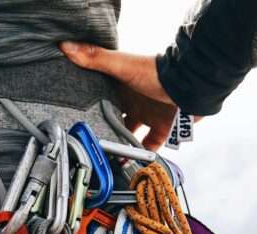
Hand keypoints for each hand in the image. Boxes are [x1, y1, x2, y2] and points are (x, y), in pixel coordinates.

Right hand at [59, 42, 200, 150]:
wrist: (190, 86)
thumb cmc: (157, 73)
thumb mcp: (122, 65)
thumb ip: (95, 58)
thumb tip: (66, 46)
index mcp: (122, 87)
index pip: (100, 98)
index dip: (88, 108)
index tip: (74, 119)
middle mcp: (134, 102)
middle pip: (113, 119)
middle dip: (102, 130)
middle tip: (89, 144)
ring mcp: (148, 116)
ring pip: (129, 135)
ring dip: (120, 145)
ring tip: (107, 158)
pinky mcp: (162, 129)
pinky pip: (149, 147)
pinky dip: (142, 156)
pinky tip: (131, 164)